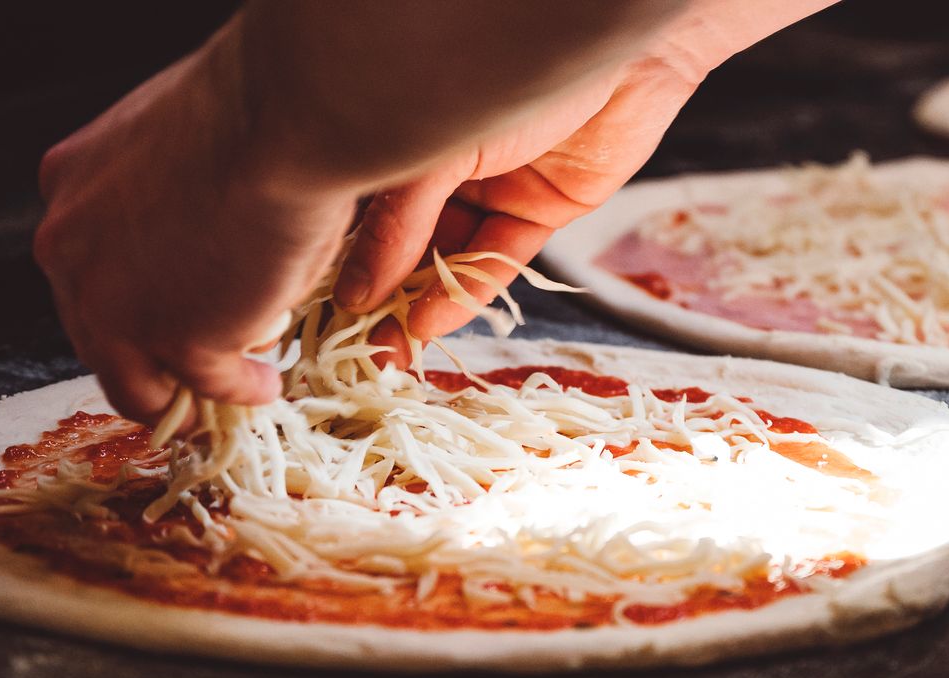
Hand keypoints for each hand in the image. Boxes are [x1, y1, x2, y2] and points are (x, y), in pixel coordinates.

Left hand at [34, 19, 360, 421]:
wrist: (282, 117)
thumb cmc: (251, 107)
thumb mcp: (174, 137)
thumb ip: (164, 187)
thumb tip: (203, 227)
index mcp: (68, 183)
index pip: (86, 262)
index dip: (128, 292)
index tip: (163, 307)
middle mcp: (70, 248)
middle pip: (96, 330)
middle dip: (147, 353)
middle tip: (191, 362)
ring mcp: (114, 303)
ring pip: (136, 381)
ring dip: (185, 391)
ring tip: (229, 387)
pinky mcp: (174, 339)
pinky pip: (207, 385)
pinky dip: (239, 391)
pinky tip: (264, 384)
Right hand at [330, 43, 706, 364]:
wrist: (624, 58)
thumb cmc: (522, 72)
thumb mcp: (443, 147)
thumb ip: (401, 220)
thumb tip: (359, 289)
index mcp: (415, 137)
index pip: (369, 213)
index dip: (348, 263)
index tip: (324, 311)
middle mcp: (449, 165)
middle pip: (407, 244)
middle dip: (383, 298)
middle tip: (356, 347)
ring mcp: (494, 189)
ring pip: (450, 260)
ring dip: (420, 307)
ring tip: (392, 347)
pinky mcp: (540, 211)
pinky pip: (497, 263)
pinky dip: (466, 295)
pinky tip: (430, 322)